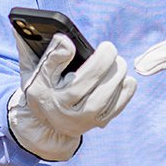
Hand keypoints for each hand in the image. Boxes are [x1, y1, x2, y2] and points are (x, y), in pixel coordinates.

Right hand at [7, 32, 136, 160]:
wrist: (47, 121)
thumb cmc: (44, 91)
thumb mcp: (40, 74)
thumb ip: (52, 56)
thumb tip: (67, 41)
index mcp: (60, 101)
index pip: (87, 78)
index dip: (102, 59)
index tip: (106, 46)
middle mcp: (76, 115)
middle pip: (104, 89)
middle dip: (113, 67)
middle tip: (112, 52)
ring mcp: (89, 121)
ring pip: (113, 98)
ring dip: (120, 77)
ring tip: (118, 63)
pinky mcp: (99, 123)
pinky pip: (118, 107)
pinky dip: (126, 92)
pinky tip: (126, 79)